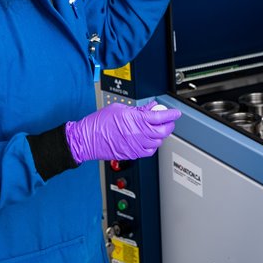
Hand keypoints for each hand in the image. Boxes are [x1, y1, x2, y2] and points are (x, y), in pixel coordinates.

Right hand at [65, 101, 181, 161]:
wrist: (87, 139)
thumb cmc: (99, 123)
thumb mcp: (120, 109)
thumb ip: (138, 110)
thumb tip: (150, 108)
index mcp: (135, 120)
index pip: (160, 117)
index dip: (171, 114)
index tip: (176, 113)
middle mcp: (138, 134)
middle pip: (162, 131)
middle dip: (168, 125)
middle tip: (168, 120)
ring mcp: (135, 146)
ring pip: (157, 142)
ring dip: (160, 135)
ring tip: (157, 129)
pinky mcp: (132, 154)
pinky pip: (149, 151)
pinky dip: (153, 145)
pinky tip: (149, 140)